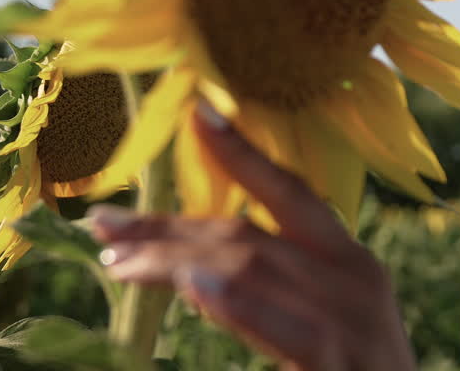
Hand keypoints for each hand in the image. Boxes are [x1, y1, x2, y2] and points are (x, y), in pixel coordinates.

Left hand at [88, 101, 415, 370]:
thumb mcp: (325, 321)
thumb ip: (276, 288)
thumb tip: (200, 267)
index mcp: (351, 261)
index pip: (292, 193)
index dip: (244, 152)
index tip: (195, 114)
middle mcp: (356, 278)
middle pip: (250, 235)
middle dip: (171, 225)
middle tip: (104, 225)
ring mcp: (354, 320)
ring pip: (254, 271)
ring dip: (178, 261)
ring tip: (122, 261)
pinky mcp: (344, 362)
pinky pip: (290, 328)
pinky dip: (241, 304)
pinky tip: (198, 288)